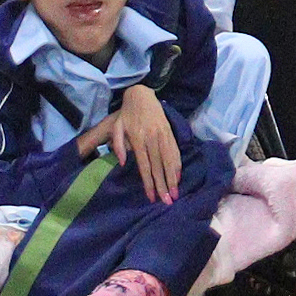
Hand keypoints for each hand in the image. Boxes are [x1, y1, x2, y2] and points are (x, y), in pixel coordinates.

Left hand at [111, 85, 182, 202]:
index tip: (152, 197)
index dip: (149, 183)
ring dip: (173, 178)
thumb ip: (118, 145)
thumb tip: (124, 164)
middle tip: (167, 201)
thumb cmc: (127, 114)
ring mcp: (163, 135)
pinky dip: (178, 164)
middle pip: (159, 166)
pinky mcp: (170, 132)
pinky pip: (175, 151)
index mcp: (138, 139)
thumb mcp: (116, 127)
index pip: (145, 166)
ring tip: (175, 193)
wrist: (141, 94)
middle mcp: (152, 138)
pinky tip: (179, 176)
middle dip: (163, 185)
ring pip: (170, 160)